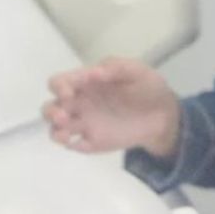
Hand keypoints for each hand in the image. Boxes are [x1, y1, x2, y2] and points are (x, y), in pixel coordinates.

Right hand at [43, 57, 180, 157]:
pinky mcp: (94, 142)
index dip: (58, 87)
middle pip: (50, 107)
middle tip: (64, 116)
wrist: (164, 114)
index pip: (59, 82)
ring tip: (66, 134)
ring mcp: (85, 123)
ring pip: (56, 129)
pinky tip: (82, 143)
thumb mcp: (136, 71)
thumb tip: (94, 72)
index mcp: (84, 82)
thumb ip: (116, 68)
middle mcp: (79, 103)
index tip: (68, 93)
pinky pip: (76, 146)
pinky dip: (73, 145)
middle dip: (51, 112)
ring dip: (56, 131)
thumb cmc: (147, 87)